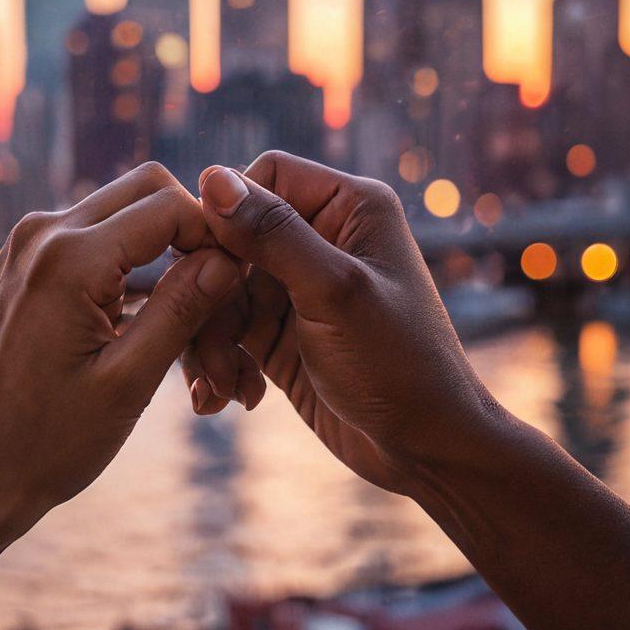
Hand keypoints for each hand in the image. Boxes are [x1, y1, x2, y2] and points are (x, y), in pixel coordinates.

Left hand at [0, 162, 240, 541]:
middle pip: (146, 189)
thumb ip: (182, 309)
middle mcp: (42, 235)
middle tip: (220, 289)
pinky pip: (94, 241)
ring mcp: (28, 247)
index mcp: (69, 259)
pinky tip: (150, 324)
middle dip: (191, 230)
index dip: (217, 235)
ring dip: (163, 251)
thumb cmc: (46, 443)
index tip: (241, 280)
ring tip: (191, 321)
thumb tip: (230, 257)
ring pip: (122, 213)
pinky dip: (130, 268)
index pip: (170, 205)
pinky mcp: (25, 266)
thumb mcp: (129, 381)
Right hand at [185, 151, 500, 495]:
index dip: (226, 215)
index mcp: (349, 207)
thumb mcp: (334, 293)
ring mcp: (297, 287)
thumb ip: (273, 234)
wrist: (426, 451)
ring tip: (222, 387)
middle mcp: (322, 238)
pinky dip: (220, 361)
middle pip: (231, 237)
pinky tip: (231, 397)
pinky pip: (226, 329)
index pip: (263, 177)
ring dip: (211, 338)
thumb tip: (211, 179)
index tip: (206, 266)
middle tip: (203, 342)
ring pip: (220, 288)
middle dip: (211, 293)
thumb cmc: (401, 365)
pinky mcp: (280, 332)